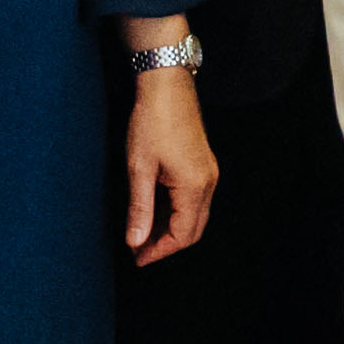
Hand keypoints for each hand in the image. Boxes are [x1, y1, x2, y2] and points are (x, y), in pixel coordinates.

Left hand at [118, 70, 220, 263]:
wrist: (166, 84)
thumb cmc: (152, 121)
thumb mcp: (139, 168)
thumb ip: (139, 208)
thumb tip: (136, 241)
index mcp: (195, 186)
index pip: (182, 235)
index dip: (159, 251)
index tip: (137, 258)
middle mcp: (207, 182)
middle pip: (192, 229)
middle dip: (166, 244)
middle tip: (138, 252)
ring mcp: (207, 172)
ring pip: (193, 215)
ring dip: (169, 228)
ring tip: (141, 233)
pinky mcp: (201, 164)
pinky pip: (192, 199)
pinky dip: (174, 211)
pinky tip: (153, 210)